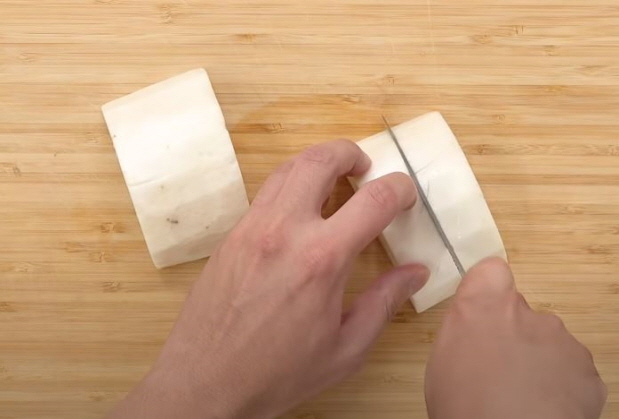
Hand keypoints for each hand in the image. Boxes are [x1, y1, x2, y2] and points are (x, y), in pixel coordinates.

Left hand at [108, 140, 428, 418]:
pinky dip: (290, 185)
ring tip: (334, 182)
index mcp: (322, 259)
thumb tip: (415, 273)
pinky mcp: (231, 235)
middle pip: (320, 160)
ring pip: (287, 169)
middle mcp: (284, 230)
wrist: (204, 384)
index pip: (374, 199)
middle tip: (364, 168)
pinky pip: (265, 193)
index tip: (405, 196)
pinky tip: (299, 211)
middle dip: (349, 153)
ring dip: (316, 163)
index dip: (399, 189)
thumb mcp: (346, 349)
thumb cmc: (278, 374)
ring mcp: (252, 228)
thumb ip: (384, 303)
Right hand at [425, 258, 605, 418]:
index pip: (492, 271)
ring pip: (548, 342)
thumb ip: (464, 326)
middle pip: (521, 313)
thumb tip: (477, 318)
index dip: (488, 290)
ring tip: (520, 396)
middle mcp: (529, 314)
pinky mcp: (588, 374)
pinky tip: (544, 409)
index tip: (483, 312)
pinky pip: (570, 371)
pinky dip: (560, 386)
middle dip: (512, 335)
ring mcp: (563, 343)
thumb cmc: (464, 404)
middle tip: (496, 370)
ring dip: (537, 361)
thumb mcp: (441, 360)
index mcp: (485, 306)